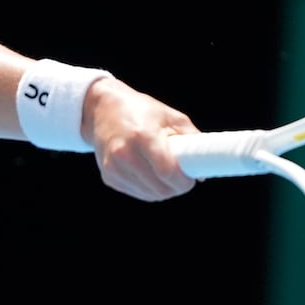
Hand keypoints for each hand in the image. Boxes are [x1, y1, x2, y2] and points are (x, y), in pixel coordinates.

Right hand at [84, 78, 197, 201]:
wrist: (102, 109)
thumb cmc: (141, 110)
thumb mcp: (171, 117)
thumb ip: (191, 140)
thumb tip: (201, 172)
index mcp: (143, 136)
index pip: (167, 171)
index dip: (184, 181)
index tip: (190, 179)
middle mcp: (124, 153)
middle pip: (160, 189)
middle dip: (176, 188)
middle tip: (182, 179)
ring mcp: (113, 167)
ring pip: (149, 195)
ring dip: (163, 190)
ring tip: (165, 174)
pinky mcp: (108, 176)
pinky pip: (137, 193)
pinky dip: (148, 189)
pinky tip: (149, 174)